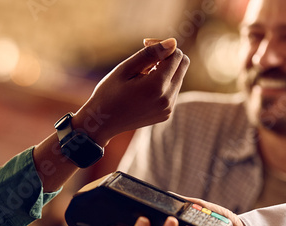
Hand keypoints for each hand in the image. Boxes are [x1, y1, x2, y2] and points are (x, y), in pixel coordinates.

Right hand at [72, 38, 189, 146]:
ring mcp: (168, 109)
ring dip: (165, 71)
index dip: (163, 45)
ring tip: (141, 77)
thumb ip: (150, 53)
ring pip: (179, 77)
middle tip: (146, 59)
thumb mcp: (125, 69)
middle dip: (168, 56)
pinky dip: (163, 84)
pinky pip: (173, 91)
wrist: (102, 122)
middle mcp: (167, 99)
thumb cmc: (109, 93)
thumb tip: (173, 42)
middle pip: (183, 65)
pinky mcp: (166, 114)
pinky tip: (144, 89)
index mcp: (156, 86)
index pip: (177, 55)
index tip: (146, 44)